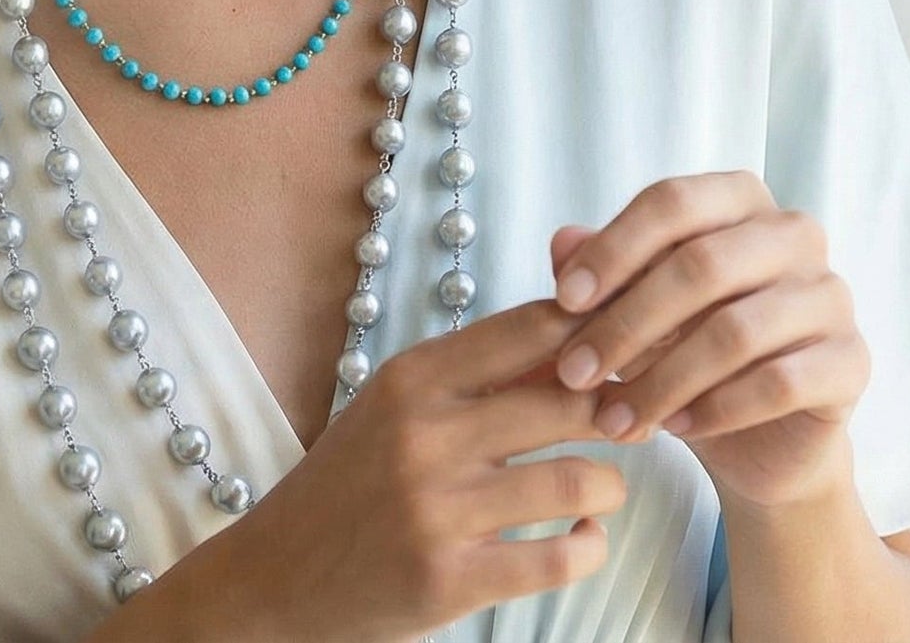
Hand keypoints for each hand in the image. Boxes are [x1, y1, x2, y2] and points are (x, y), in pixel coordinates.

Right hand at [121, 298, 629, 642]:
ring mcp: (435, 509)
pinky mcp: (448, 580)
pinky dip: (591, 546)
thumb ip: (478, 375)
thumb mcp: (397, 408)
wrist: (276, 576)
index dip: (595, 332)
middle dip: (616, 409)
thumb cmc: (351, 483)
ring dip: (610, 484)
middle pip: (566, 398)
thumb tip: (576, 332)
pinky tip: (584, 537)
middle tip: (633, 420)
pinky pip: (559, 558)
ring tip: (605, 486)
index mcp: (410, 378)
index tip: (623, 349)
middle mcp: (422, 434)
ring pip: (575, 480)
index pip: (530, 328)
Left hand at [546, 171, 869, 510]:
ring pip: (736, 330)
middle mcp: (795, 234)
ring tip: (614, 417)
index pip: (672, 202)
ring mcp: (831, 296)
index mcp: (740, 199)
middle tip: (574, 372)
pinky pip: (778, 383)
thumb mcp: (631, 307)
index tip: (562, 300)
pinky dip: (716, 409)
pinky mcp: (852, 361)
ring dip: (662, 380)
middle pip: (701, 265)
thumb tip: (561, 242)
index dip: (612, 249)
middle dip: (627, 323)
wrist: (757, 438)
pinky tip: (675, 428)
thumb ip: (601, 270)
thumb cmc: (685, 349)